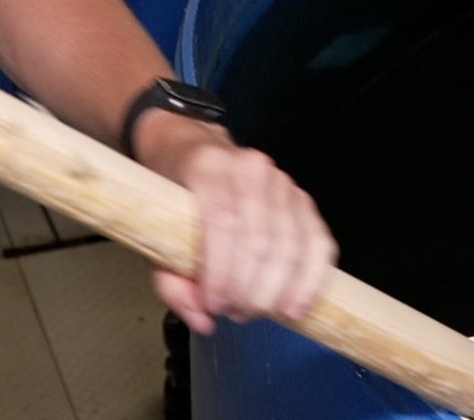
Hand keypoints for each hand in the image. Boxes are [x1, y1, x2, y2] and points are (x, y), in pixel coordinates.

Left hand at [132, 111, 336, 334]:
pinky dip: (311, 279)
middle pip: (261, 240)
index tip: (215, 306)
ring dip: (276, 291)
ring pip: (292, 245)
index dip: (223, 273)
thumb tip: (205, 321)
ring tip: (256, 311)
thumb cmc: (173, 197)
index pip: (224, 223)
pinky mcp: (303, 199)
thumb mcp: (154, 234)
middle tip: (235, 313)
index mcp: (208, 168)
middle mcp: (251, 168)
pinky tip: (297, 306)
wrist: (193, 152)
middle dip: (250, 290)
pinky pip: (318, 242)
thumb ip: (172, 282)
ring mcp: (282, 181)